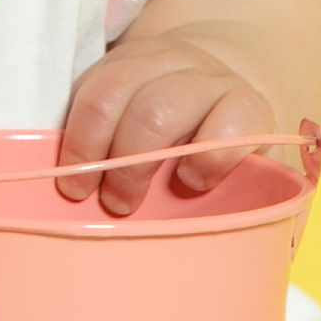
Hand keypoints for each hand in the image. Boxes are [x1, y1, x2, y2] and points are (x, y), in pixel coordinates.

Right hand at [57, 40, 309, 219]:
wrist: (212, 89)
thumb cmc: (226, 156)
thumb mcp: (250, 179)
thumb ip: (248, 209)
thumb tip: (231, 260)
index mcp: (244, 106)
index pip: (238, 116)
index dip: (215, 153)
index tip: (191, 186)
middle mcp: (201, 77)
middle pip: (160, 110)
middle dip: (132, 164)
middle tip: (120, 206)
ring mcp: (156, 62)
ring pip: (113, 93)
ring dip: (90, 148)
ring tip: (79, 190)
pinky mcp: (117, 60)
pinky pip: (87, 87)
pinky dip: (74, 131)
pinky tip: (70, 164)